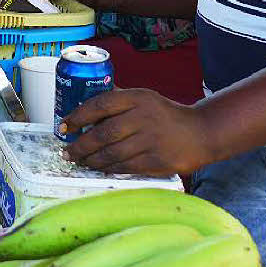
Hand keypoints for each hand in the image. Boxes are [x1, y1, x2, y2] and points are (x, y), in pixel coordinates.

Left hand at [63, 89, 213, 176]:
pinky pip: (126, 167)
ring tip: (79, 161)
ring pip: (112, 154)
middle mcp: (143, 117)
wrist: (202, 132)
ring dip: (91, 160)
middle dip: (79, 145)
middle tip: (67, 151)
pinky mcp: (158, 161)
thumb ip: (117, 100)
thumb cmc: (165, 115)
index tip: (63, 126)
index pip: (100, 105)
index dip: (77, 116)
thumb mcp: (144, 98)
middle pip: (102, 134)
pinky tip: (99, 168)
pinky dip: (108, 168)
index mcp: (137, 98)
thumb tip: (83, 103)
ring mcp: (151, 140)